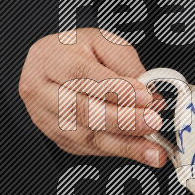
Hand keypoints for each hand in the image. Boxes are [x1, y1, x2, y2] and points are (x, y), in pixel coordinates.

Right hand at [18, 28, 166, 166]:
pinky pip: (89, 148)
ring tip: (153, 149)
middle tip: (153, 123)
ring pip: (87, 136)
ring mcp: (46, 118)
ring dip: (125, 145)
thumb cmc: (78, 51)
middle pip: (83, 111)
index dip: (115, 89)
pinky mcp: (57, 137)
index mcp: (51, 58)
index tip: (145, 98)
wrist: (52, 63)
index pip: (83, 75)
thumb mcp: (106, 43)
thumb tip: (151, 98)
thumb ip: (128, 67)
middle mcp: (41, 90)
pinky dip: (117, 150)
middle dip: (123, 121)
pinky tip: (139, 150)